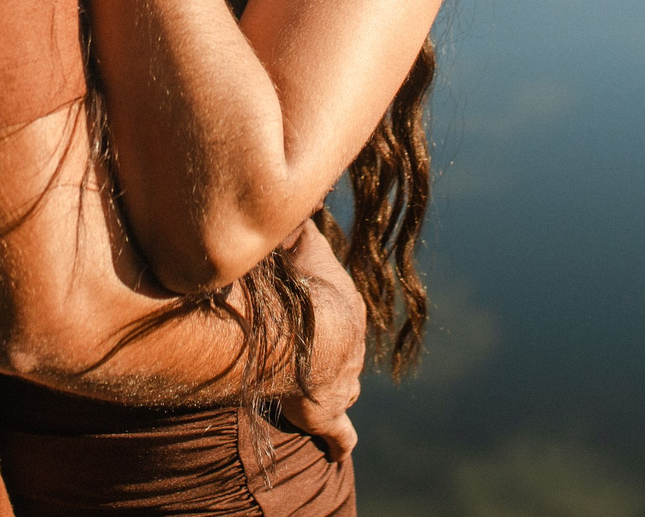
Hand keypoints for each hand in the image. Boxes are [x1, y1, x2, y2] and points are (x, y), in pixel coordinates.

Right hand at [276, 221, 360, 461]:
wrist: (307, 330)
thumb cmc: (300, 287)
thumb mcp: (299, 245)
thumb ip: (295, 227)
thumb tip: (298, 195)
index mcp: (344, 308)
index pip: (339, 314)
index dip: (326, 316)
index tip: (316, 317)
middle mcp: (350, 346)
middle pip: (347, 352)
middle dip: (337, 355)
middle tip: (322, 358)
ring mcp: (343, 381)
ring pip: (346, 388)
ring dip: (337, 391)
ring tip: (328, 393)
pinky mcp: (329, 413)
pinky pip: (340, 432)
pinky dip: (339, 439)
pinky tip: (340, 448)